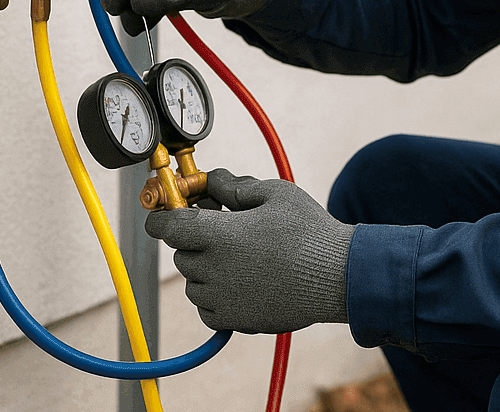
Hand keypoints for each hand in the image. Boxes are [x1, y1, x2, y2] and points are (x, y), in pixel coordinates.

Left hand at [146, 168, 352, 333]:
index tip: (165, 212)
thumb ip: (236, 185)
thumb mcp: (275, 193)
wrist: (338, 277)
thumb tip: (213, 179)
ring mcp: (223, 299)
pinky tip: (240, 281)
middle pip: (181, 253)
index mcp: (220, 235)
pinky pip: (206, 308)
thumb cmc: (310, 232)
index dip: (161, 217)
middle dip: (195, 239)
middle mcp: (214, 270)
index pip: (167, 227)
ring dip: (204, 268)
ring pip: (193, 282)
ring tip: (238, 257)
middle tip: (223, 228)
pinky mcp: (234, 320)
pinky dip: (214, 295)